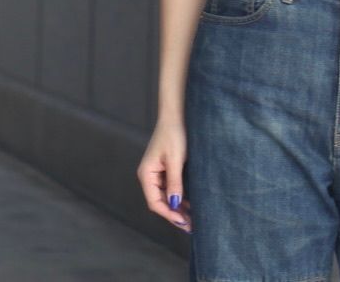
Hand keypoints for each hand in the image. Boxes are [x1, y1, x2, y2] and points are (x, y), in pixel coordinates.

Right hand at [136, 118, 191, 232]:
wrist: (177, 114)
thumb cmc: (175, 133)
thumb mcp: (176, 159)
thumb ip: (175, 182)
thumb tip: (175, 204)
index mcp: (146, 174)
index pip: (155, 202)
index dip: (169, 214)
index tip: (183, 222)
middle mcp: (149, 175)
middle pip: (161, 200)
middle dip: (175, 213)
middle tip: (191, 225)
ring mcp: (157, 172)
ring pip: (166, 195)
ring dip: (178, 206)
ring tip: (193, 217)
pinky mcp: (165, 167)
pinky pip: (171, 186)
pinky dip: (179, 195)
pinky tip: (190, 203)